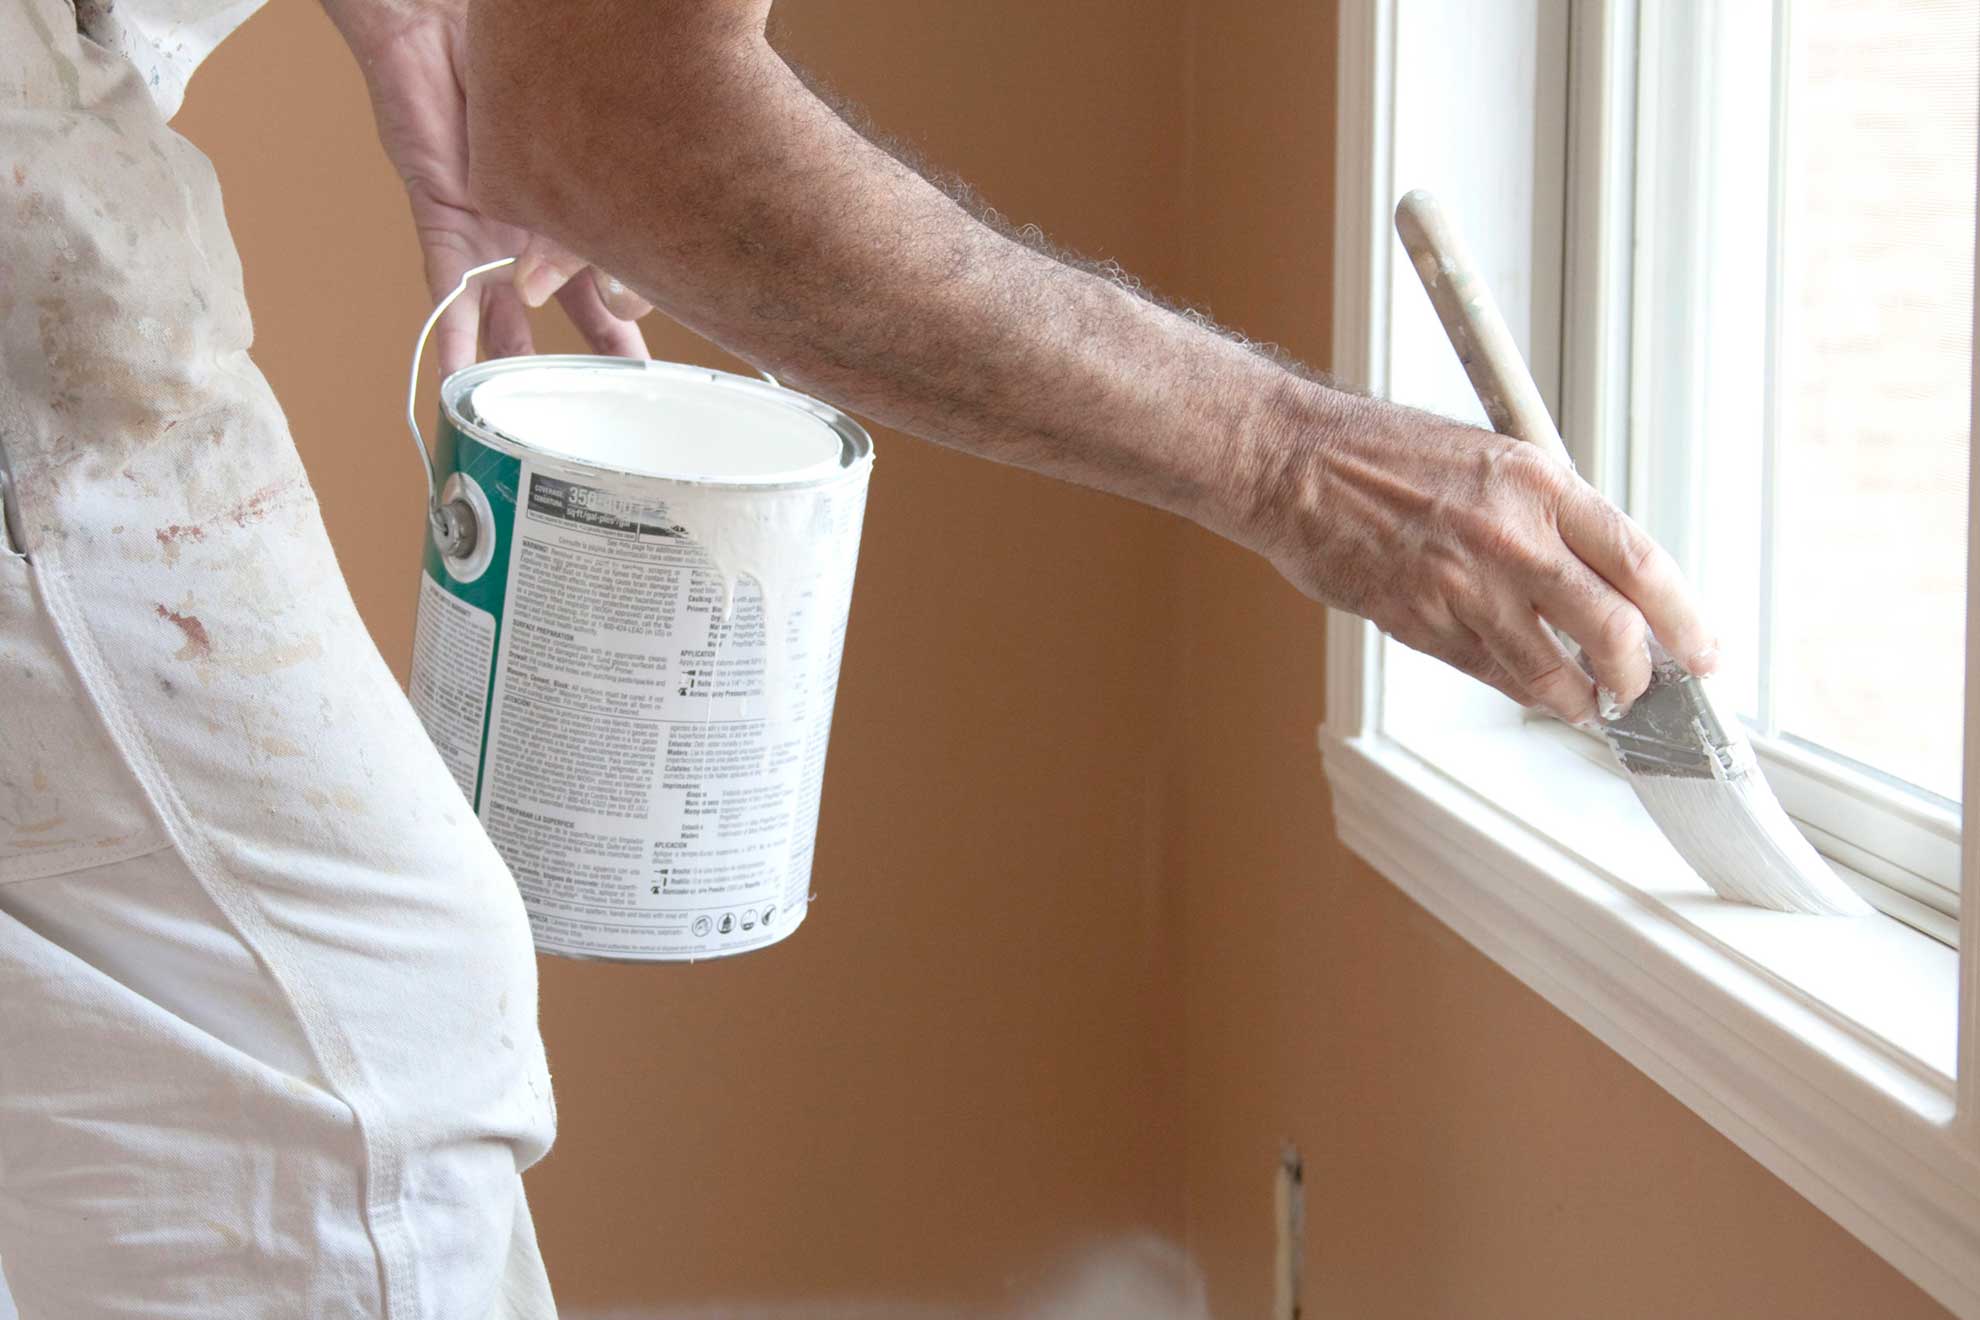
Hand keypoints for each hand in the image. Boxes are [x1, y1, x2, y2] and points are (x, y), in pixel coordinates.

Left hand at [325, 0, 653, 374]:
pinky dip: (451, 338)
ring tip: (534, 416)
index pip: (620, 276)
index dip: (642, 310)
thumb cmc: (525, 58)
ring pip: (506, 314)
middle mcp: (538, 226)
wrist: (448, 19)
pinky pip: (445, 292)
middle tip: (621, 400)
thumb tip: (619, 290)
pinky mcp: (443, 219)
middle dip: (594, 355)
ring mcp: (491, 230)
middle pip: (570, 307)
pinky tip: (455, 381)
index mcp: (583, 206)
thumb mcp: (584, 151)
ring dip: (520, 364)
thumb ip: (593, 223)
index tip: (670, 341)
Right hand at [1253, 392, 1718, 725]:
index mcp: (1539, 485)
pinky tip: (1528, 686)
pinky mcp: (1420, 623)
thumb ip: (1547, 513)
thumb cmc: (1385, 454)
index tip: (1702, 651)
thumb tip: (1600, 575)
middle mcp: (1512, 537)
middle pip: (1612, 630)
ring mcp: (1464, 587)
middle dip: (1640, 676)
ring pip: (1551, 672)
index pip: (1640, 563)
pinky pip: (1489, 673)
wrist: (1295, 464)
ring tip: (1587, 703)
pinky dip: (1518, 688)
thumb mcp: (1491, 458)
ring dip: (1580, 700)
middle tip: (1646, 691)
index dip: (1684, 619)